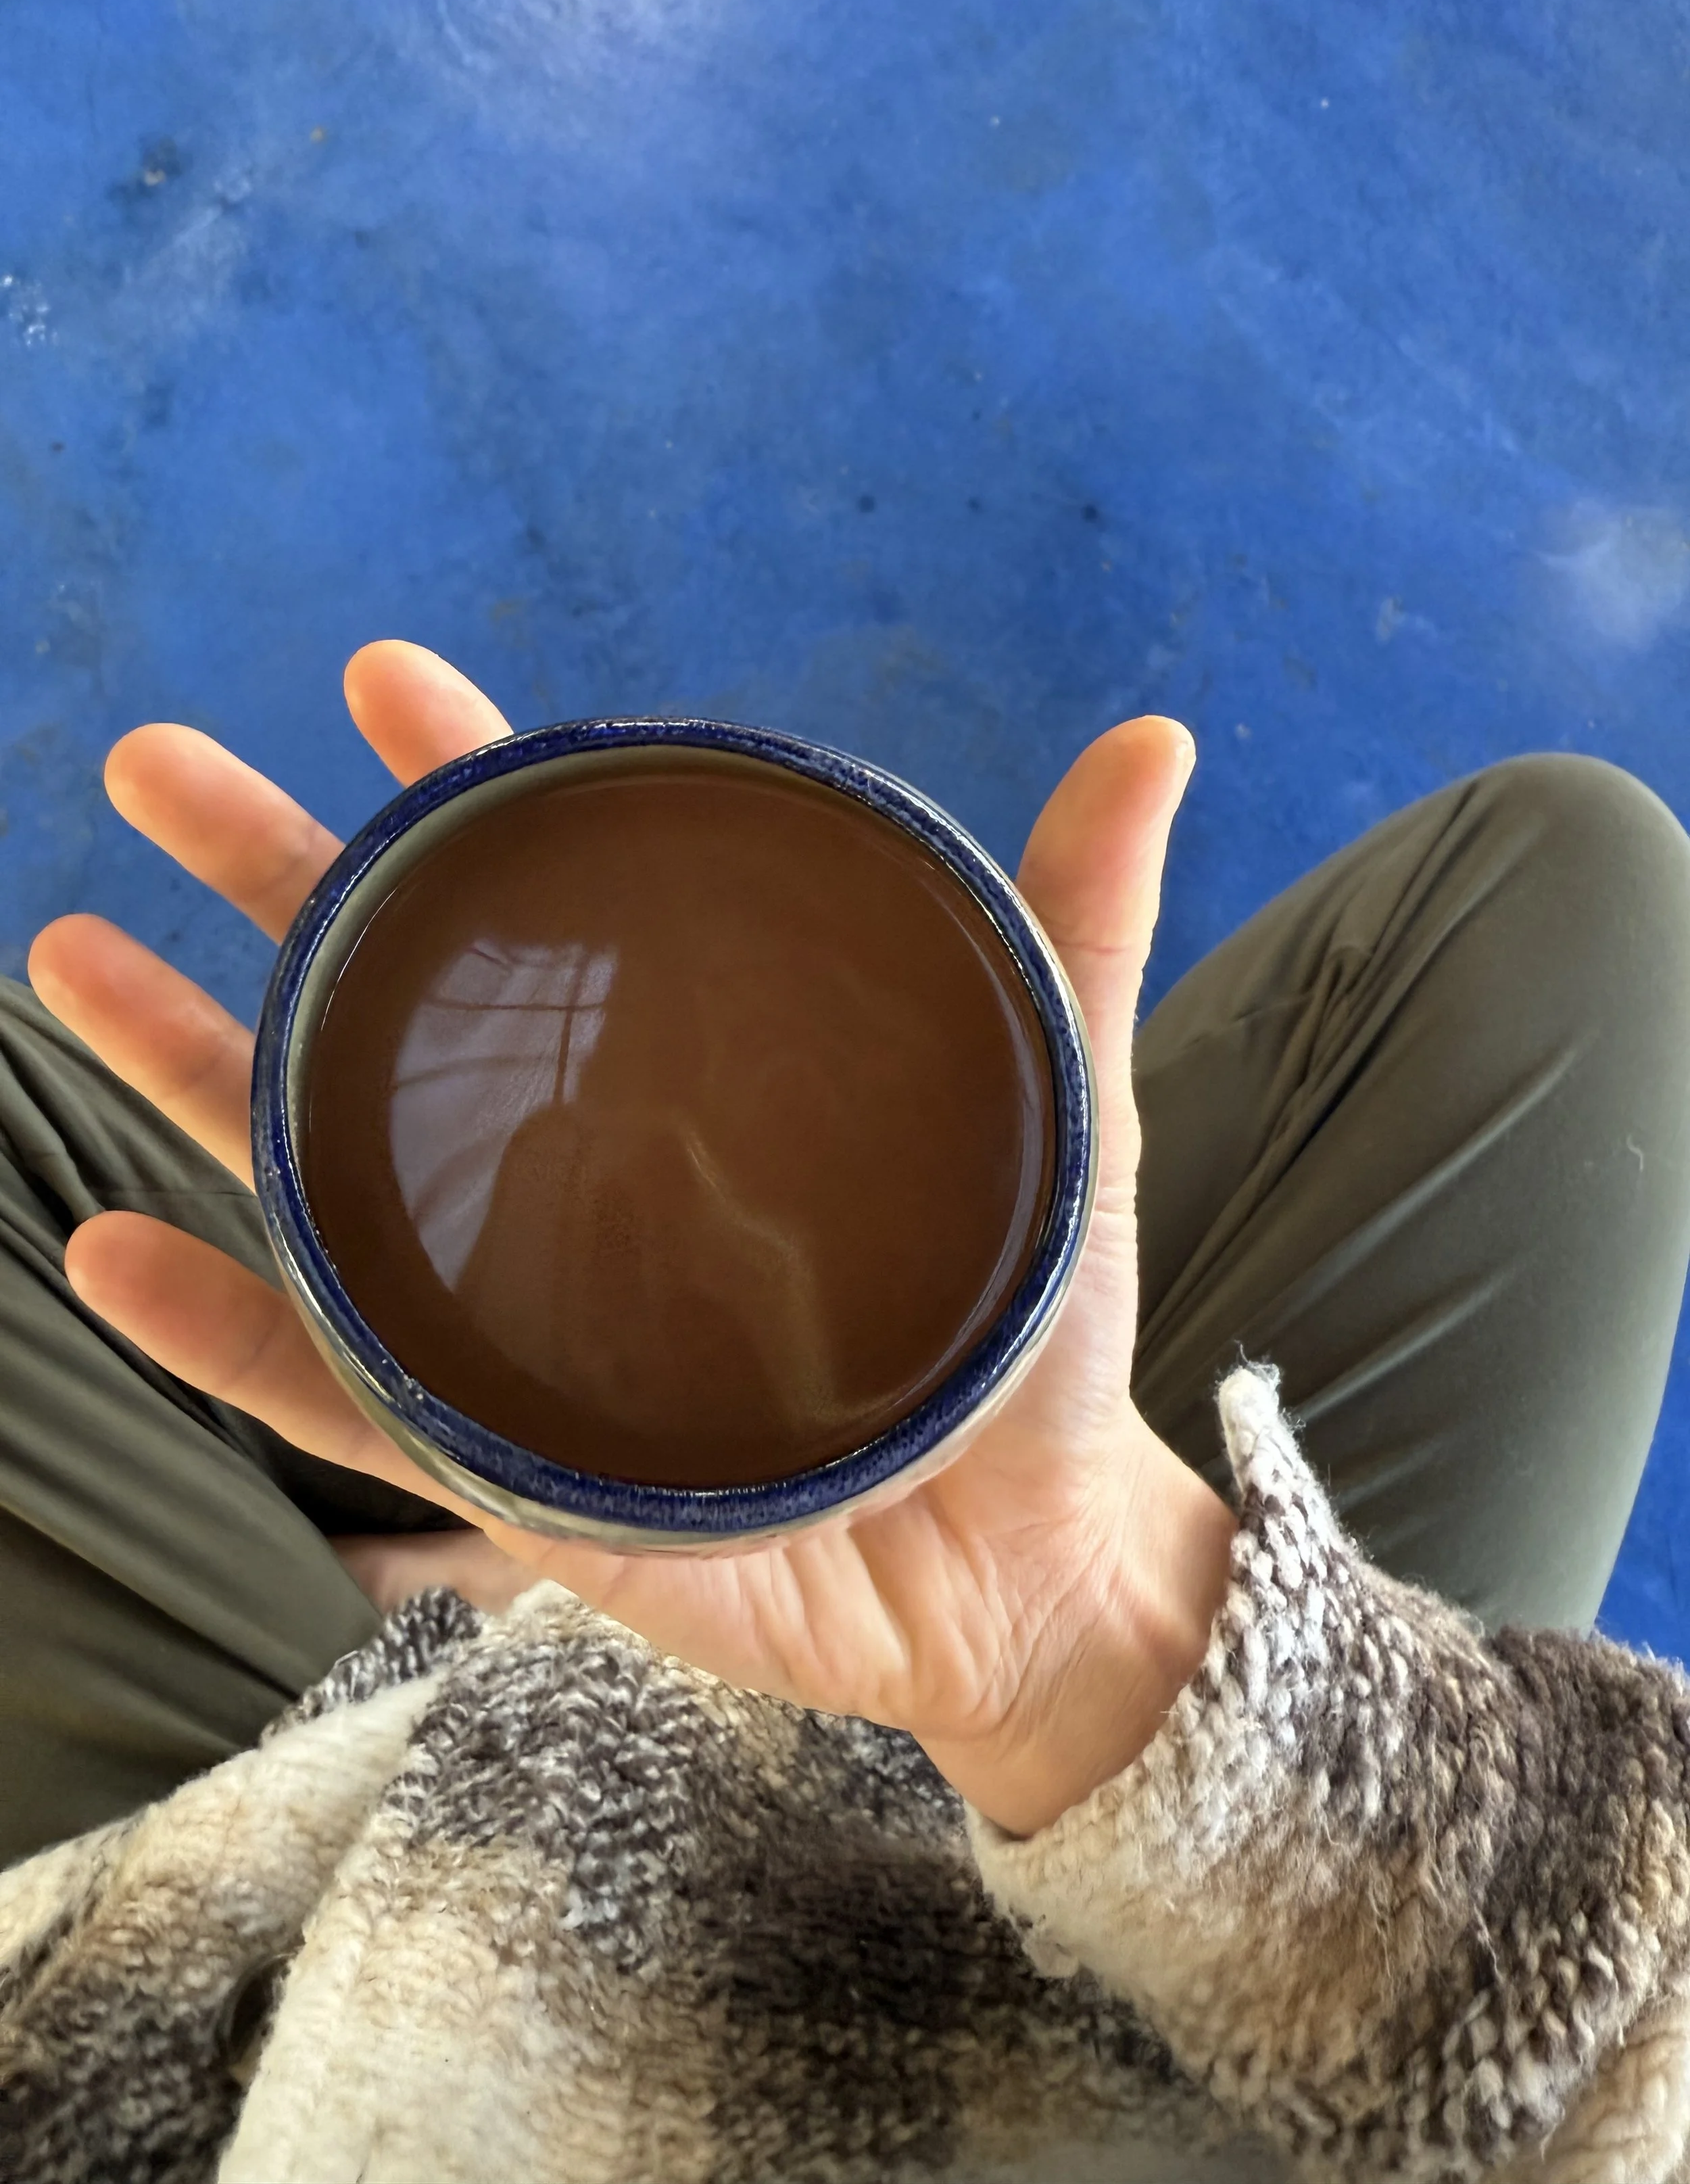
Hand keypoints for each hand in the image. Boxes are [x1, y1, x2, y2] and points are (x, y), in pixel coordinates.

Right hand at [30, 643, 1235, 1834]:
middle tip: (153, 767)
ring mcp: (521, 1315)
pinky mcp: (507, 1458)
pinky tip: (108, 1252)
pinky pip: (334, 1394)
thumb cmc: (1028, 1338)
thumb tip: (1154, 736)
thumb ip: (1072, 932)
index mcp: (684, 1081)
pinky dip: (217, 1332)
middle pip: (394, 1011)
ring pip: (318, 1176)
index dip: (467, 787)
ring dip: (186, 1067)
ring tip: (76, 955)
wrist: (1027, 1560)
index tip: (387, 678)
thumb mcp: (1060, 1114)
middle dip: (271, 882)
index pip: (555, 904)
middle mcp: (577, 1180)